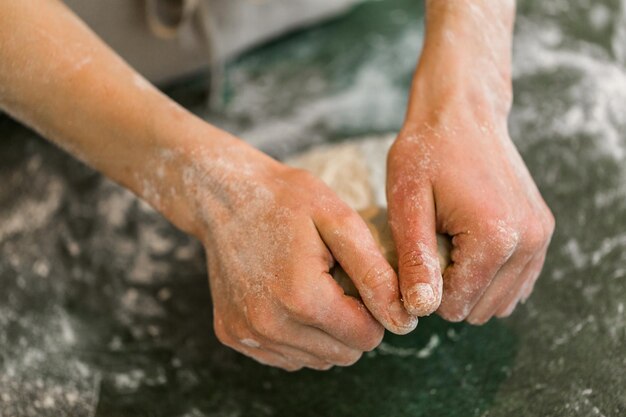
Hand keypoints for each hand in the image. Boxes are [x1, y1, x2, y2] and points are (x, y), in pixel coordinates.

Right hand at [174, 139, 416, 369]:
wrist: (224, 196)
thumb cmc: (286, 201)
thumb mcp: (339, 222)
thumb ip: (375, 274)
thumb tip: (403, 321)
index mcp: (302, 298)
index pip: (366, 337)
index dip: (373, 309)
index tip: (359, 279)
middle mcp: (270, 326)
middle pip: (343, 355)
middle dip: (350, 323)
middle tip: (334, 281)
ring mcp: (247, 334)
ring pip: (316, 361)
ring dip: (324, 332)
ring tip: (309, 286)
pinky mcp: (232, 335)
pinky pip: (285, 357)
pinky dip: (297, 336)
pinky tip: (287, 298)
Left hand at [387, 84, 554, 323]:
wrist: (462, 113)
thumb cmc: (427, 153)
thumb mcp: (408, 203)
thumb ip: (415, 259)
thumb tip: (420, 310)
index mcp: (495, 238)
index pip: (456, 305)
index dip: (426, 288)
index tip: (416, 254)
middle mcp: (529, 242)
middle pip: (479, 308)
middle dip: (449, 288)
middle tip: (432, 244)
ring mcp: (541, 237)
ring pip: (499, 301)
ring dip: (469, 283)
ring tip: (449, 241)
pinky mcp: (542, 232)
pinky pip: (516, 283)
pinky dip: (489, 275)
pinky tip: (468, 243)